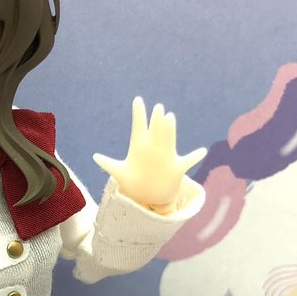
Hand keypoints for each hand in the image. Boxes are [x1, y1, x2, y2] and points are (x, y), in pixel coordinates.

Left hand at [93, 97, 206, 212]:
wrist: (148, 195)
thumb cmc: (133, 182)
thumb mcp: (119, 173)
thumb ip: (108, 164)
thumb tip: (94, 156)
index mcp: (139, 147)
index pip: (138, 126)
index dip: (138, 114)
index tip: (137, 100)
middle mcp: (154, 148)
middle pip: (155, 130)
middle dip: (155, 120)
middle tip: (157, 108)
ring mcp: (166, 157)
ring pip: (169, 140)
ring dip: (169, 130)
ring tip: (170, 118)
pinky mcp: (176, 168)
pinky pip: (187, 161)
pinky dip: (194, 157)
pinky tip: (202, 152)